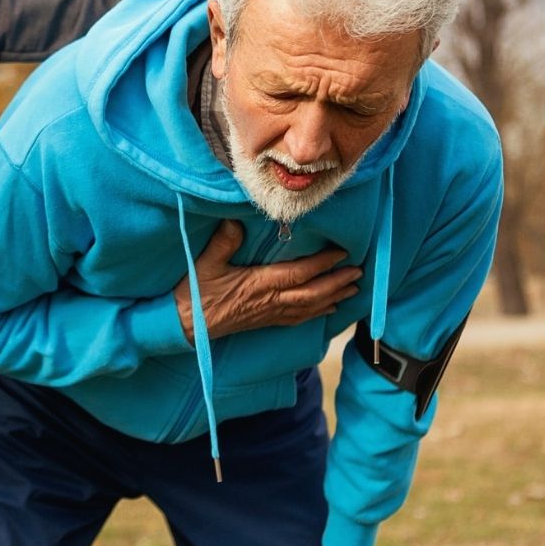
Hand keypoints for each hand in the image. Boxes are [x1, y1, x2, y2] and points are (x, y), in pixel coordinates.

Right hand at [174, 220, 361, 342]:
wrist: (186, 325)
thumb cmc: (195, 293)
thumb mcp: (206, 263)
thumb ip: (224, 242)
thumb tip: (236, 220)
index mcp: (259, 284)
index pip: (299, 273)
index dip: (323, 263)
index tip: (342, 252)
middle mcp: (270, 301)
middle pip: (313, 293)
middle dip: (337, 282)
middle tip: (358, 271)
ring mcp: (269, 314)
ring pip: (310, 307)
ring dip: (334, 297)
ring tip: (353, 288)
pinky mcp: (266, 321)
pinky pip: (299, 319)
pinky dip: (318, 313)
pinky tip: (329, 309)